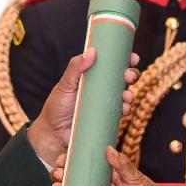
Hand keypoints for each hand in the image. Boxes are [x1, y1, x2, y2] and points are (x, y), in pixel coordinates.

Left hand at [29, 52, 138, 167]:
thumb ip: (75, 68)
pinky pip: (120, 114)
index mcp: (93, 78)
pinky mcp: (106, 120)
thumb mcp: (64, 85)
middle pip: (123, 80)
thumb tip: (92, 51)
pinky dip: (125, 110)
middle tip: (129, 76)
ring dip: (129, 95)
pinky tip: (123, 109)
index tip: (133, 57)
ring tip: (126, 96)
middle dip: (131, 76)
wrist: (53, 134)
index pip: (111, 66)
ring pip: (124, 97)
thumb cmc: (57, 107)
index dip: (125, 60)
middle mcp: (102, 91)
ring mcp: (105, 106)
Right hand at [52, 145, 175, 185]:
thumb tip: (108, 149)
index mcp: (106, 172)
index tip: (62, 158)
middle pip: (74, 178)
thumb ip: (123, 165)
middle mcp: (98, 185)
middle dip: (62, 175)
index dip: (71, 160)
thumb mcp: (136, 177)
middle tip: (57, 173)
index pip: (85, 163)